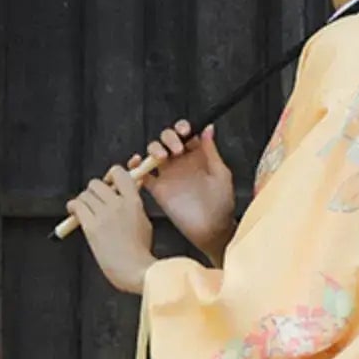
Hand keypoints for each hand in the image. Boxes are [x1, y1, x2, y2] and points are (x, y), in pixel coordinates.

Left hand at [64, 165, 154, 293]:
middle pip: (97, 183)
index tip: (109, 183)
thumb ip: (133, 205)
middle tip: (95, 200)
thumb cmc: (140, 252)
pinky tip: (74, 212)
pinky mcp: (91, 226)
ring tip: (85, 209)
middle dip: (94, 190)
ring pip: (85, 194)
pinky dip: (73, 207)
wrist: (134, 269)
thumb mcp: (143, 221)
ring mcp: (103, 215)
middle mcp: (117, 204)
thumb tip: (125, 193)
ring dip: (83, 200)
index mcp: (133, 202)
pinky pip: (76, 206)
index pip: (118, 173)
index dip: (111, 175)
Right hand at [127, 117, 236, 258]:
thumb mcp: (221, 174)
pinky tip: (138, 161)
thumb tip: (207, 128)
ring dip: (154, 148)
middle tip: (176, 149)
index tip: (184, 130)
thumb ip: (211, 152)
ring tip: (162, 156)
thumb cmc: (222, 204)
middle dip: (168, 137)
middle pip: (166, 139)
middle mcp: (181, 163)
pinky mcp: (158, 190)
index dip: (182, 128)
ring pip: (154, 152)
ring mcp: (168, 175)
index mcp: (198, 156)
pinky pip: (142, 174)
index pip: (185, 134)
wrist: (212, 230)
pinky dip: (136, 166)